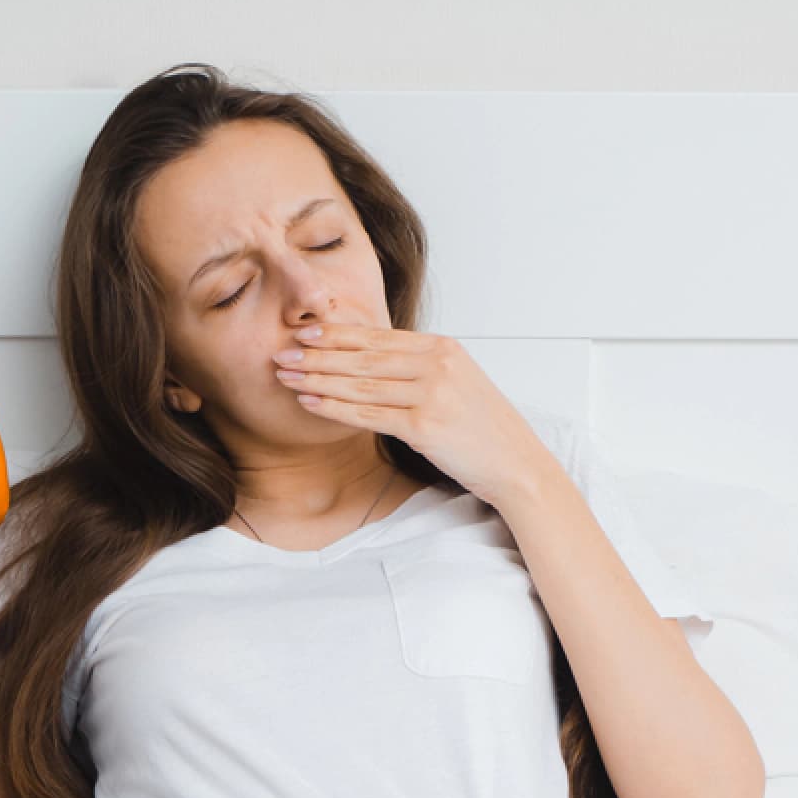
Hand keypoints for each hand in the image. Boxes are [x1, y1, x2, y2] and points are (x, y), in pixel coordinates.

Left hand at [273, 322, 555, 511]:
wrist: (517, 465)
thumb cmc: (483, 430)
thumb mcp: (456, 383)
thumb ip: (418, 368)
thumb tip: (372, 361)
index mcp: (443, 348)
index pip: (378, 337)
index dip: (336, 334)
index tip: (303, 332)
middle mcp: (436, 364)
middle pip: (363, 357)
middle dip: (317, 355)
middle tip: (280, 354)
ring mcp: (431, 394)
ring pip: (360, 383)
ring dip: (317, 379)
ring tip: (285, 377)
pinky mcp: (425, 426)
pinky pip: (368, 414)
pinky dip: (334, 408)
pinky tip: (310, 403)